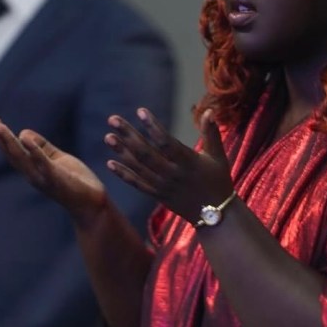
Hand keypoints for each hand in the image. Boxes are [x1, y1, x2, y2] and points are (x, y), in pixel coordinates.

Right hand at [0, 113, 106, 223]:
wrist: (93, 205)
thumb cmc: (76, 183)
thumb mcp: (57, 160)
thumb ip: (42, 147)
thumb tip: (23, 132)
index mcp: (33, 168)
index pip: (12, 149)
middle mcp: (33, 174)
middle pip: (11, 152)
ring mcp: (43, 178)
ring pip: (21, 158)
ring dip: (9, 142)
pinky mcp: (56, 179)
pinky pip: (43, 163)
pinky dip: (34, 151)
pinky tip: (25, 137)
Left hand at [104, 108, 232, 223]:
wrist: (215, 215)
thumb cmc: (218, 181)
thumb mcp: (218, 156)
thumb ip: (212, 133)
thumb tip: (210, 111)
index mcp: (188, 162)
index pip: (166, 142)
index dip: (153, 127)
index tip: (140, 111)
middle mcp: (173, 174)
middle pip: (146, 153)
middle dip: (128, 135)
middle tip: (113, 119)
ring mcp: (163, 186)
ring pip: (139, 168)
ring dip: (122, 152)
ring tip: (108, 137)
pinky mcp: (158, 195)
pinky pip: (138, 184)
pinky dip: (123, 175)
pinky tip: (109, 163)